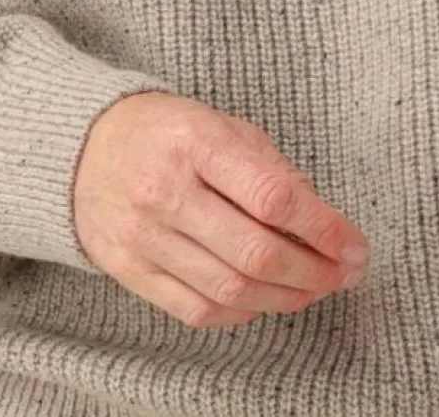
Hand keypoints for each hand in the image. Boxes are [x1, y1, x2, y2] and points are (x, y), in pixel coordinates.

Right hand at [72, 89, 369, 326]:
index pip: (273, 196)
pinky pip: (197, 310)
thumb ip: (270, 168)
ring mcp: (144, 236)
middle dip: (314, 271)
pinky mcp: (129, 270)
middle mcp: (167, 191)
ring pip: (230, 289)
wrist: (83, 147)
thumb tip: (321, 219)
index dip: (324, 228)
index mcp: (196, 142)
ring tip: (315, 289)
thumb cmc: (167, 131)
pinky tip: (265, 299)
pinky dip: (242, 313)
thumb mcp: (221, 125)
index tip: (355, 245)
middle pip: (255, 252)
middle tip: (345, 273)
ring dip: (285, 297)